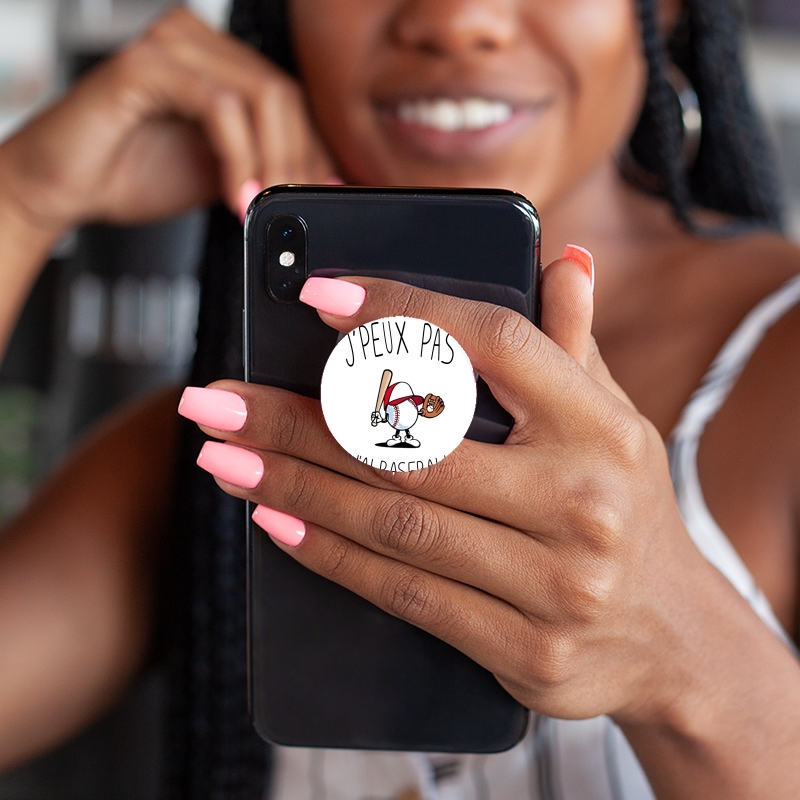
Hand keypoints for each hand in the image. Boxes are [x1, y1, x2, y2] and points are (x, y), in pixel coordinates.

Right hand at [0, 8, 335, 234]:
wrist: (64, 186)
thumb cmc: (131, 173)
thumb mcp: (220, 174)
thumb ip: (263, 167)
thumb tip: (314, 184)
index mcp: (217, 62)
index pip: (289, 99)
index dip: (313, 150)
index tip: (321, 195)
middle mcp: (197, 42)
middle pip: (283, 95)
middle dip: (298, 161)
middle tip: (293, 207)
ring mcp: (170, 46)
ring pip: (260, 96)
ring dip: (273, 161)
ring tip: (263, 206)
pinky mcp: (145, 65)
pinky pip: (219, 106)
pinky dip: (238, 157)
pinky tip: (236, 195)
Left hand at [185, 259, 723, 730]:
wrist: (673, 636)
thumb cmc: (623, 505)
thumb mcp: (614, 419)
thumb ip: (572, 343)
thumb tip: (559, 259)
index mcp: (602, 425)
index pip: (492, 344)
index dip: (401, 315)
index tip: (317, 296)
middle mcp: (583, 500)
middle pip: (413, 444)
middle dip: (298, 418)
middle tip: (215, 396)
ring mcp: (556, 582)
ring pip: (395, 523)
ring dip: (292, 484)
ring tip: (222, 454)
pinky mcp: (526, 650)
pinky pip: (406, 595)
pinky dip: (331, 554)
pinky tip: (275, 520)